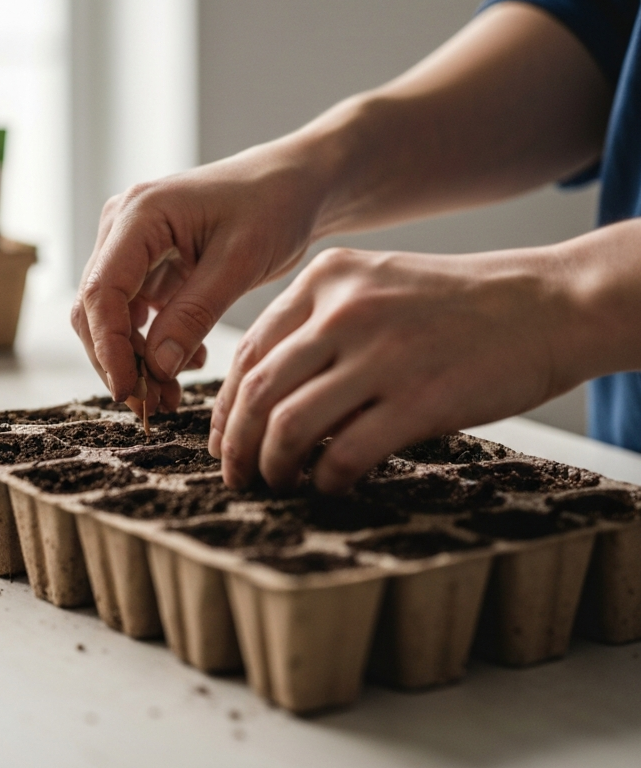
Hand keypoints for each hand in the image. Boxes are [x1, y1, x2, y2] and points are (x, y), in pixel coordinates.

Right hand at [70, 140, 324, 414]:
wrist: (293, 183)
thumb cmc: (273, 206)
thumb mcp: (240, 261)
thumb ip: (195, 313)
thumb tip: (156, 368)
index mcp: (139, 214)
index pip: (101, 291)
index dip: (108, 347)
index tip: (130, 392)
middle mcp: (122, 227)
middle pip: (95, 307)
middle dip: (119, 360)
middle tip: (154, 406)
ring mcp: (131, 245)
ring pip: (111, 316)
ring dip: (135, 358)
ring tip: (171, 395)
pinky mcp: (147, 264)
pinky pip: (135, 313)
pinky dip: (152, 344)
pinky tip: (189, 360)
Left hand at [210, 245, 576, 492]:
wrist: (545, 304)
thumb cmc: (455, 304)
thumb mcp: (374, 285)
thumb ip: (318, 324)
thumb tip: (265, 394)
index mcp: (325, 279)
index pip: (249, 352)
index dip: (224, 407)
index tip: (222, 440)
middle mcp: (344, 311)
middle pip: (257, 392)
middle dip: (235, 445)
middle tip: (236, 476)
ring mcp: (381, 354)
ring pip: (289, 426)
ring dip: (272, 467)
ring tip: (277, 485)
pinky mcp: (419, 398)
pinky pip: (346, 453)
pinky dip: (326, 480)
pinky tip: (329, 487)